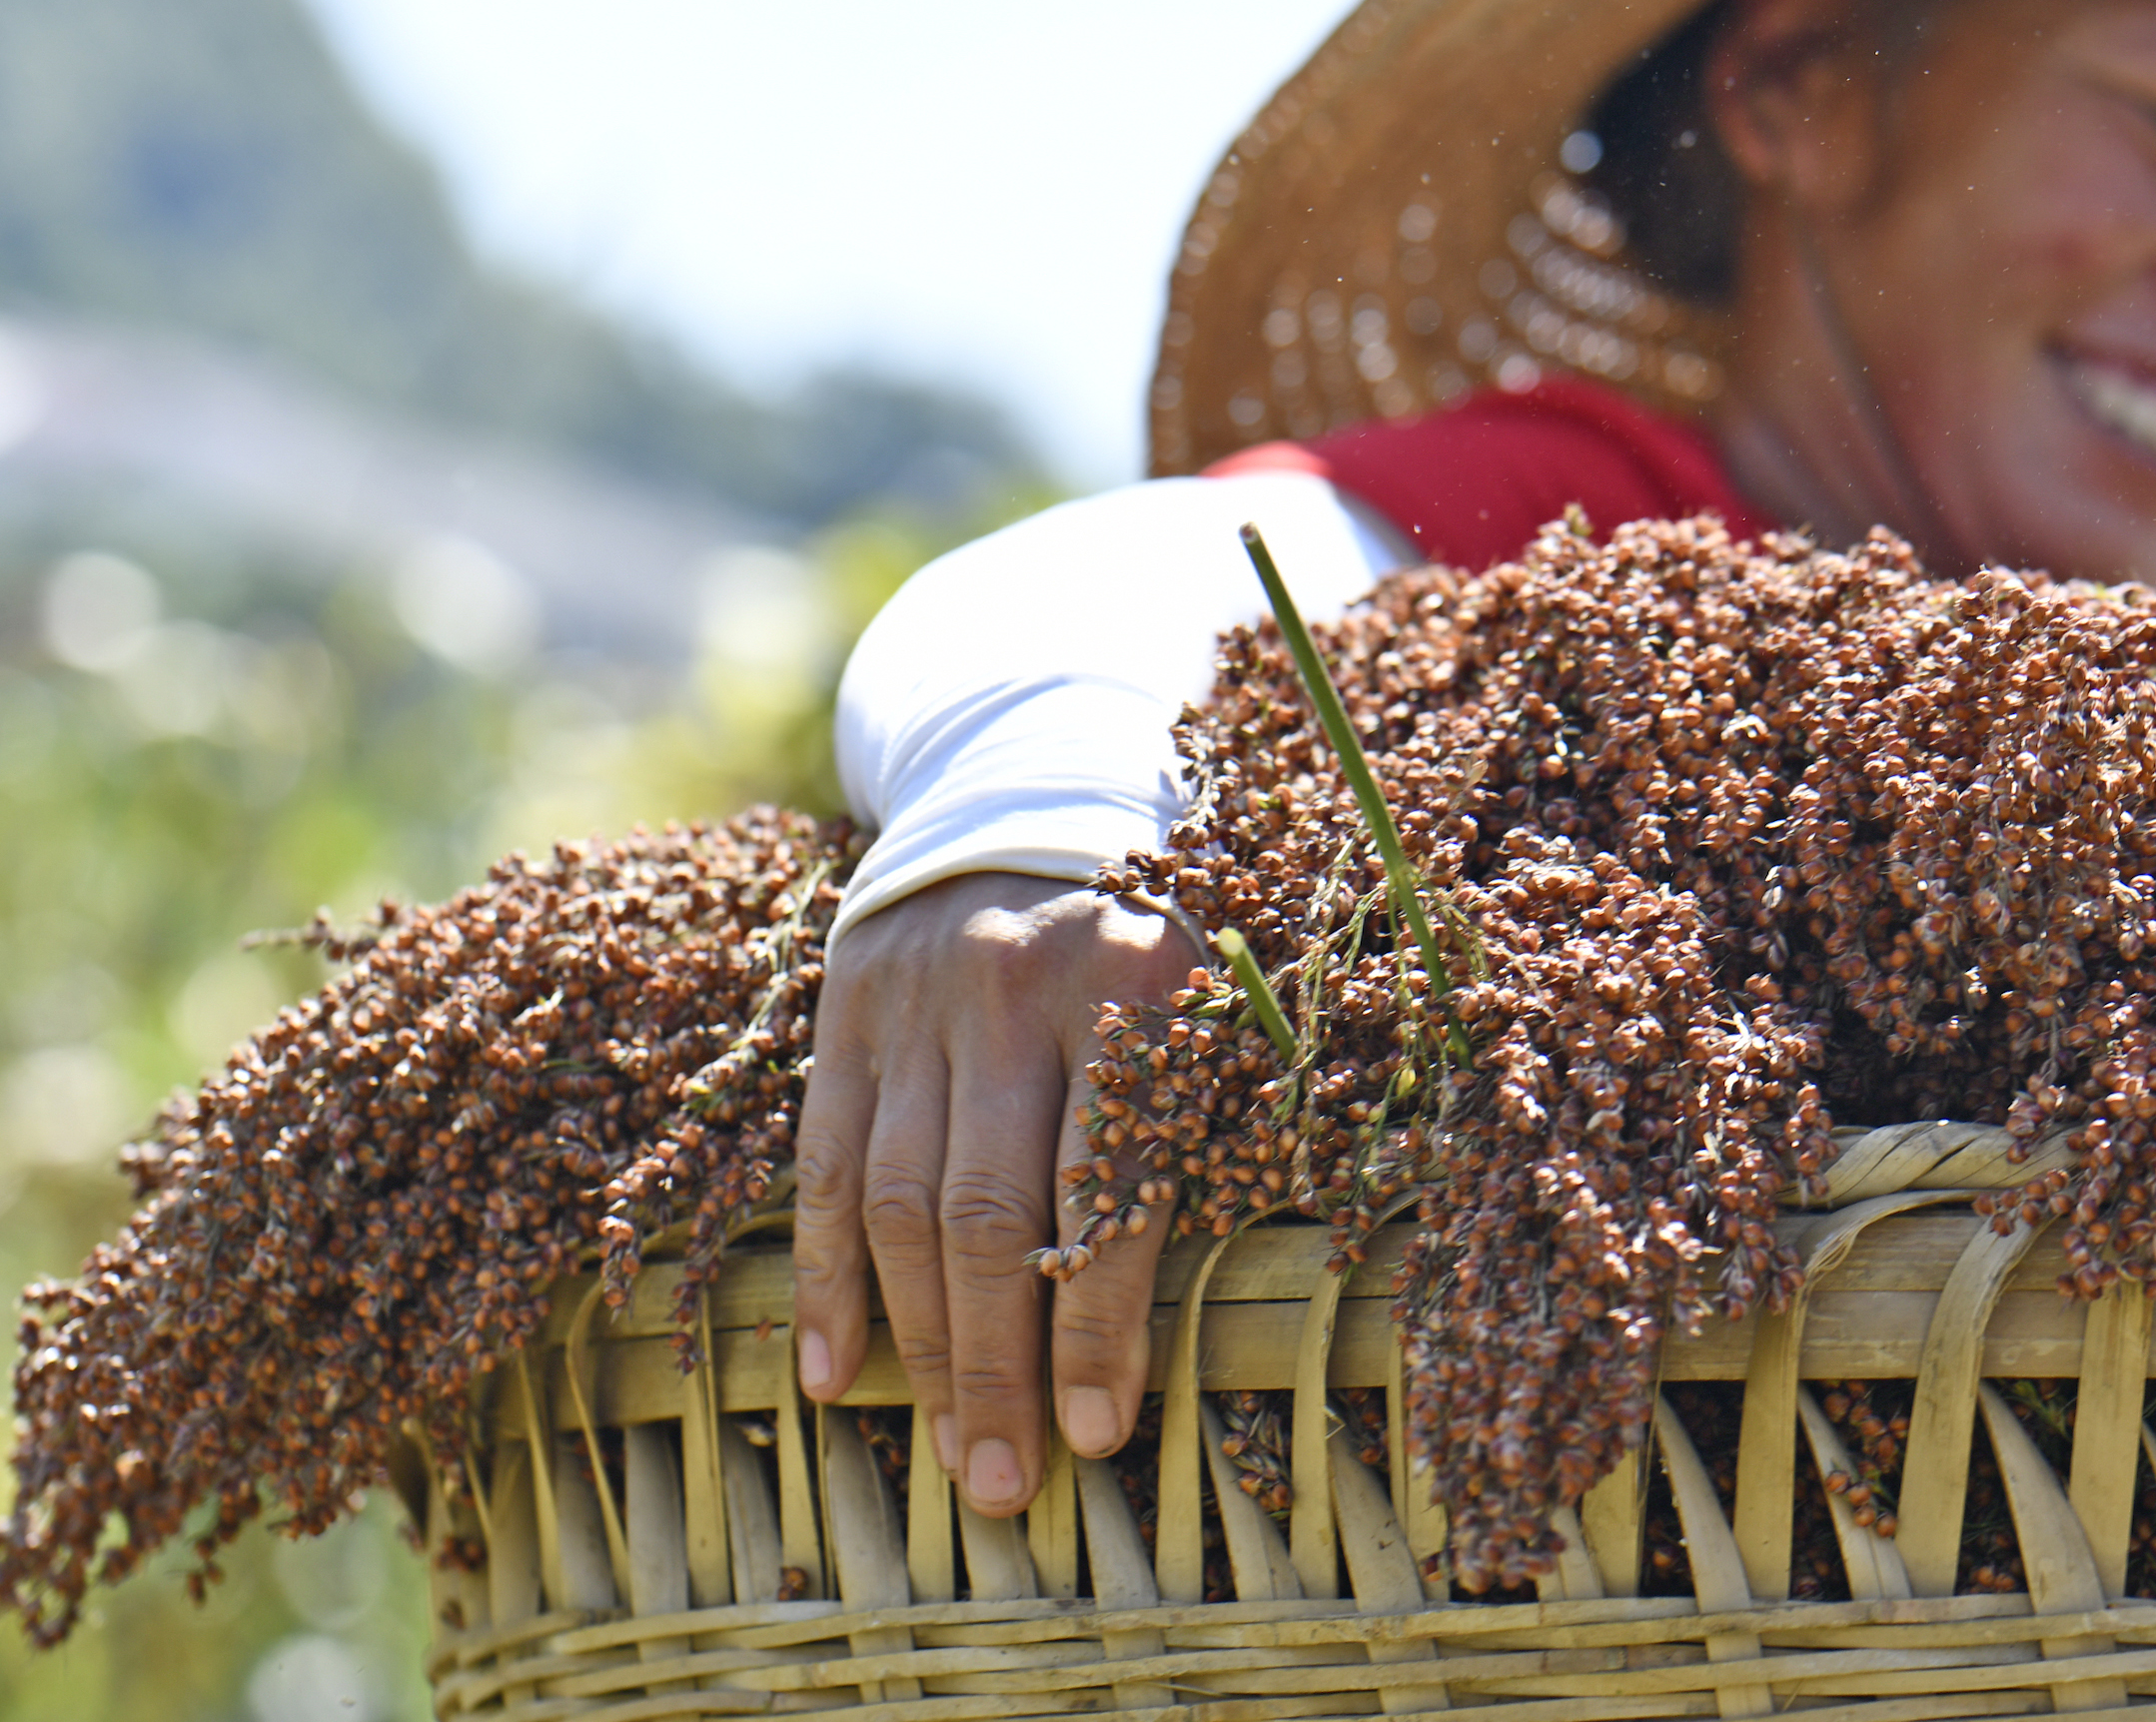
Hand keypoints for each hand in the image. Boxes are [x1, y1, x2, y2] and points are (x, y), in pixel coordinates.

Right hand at [791, 871, 1197, 1515]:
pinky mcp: (847, 1011)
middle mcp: (1014, 991)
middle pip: (992, 1213)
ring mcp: (918, 1002)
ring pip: (902, 1203)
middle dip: (1000, 1364)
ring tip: (948, 1449)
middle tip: (1003, 1484)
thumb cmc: (1151, 933)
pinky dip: (827, 1277)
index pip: (1109, 1183)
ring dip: (922, 1344)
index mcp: (1133, 982)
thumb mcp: (1205, 997)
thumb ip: (1182, 1130)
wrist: (1034, 795)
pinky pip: (825, 1165)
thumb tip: (1149, 1328)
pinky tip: (837, 1370)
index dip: (1101, 1322)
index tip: (1099, 1434)